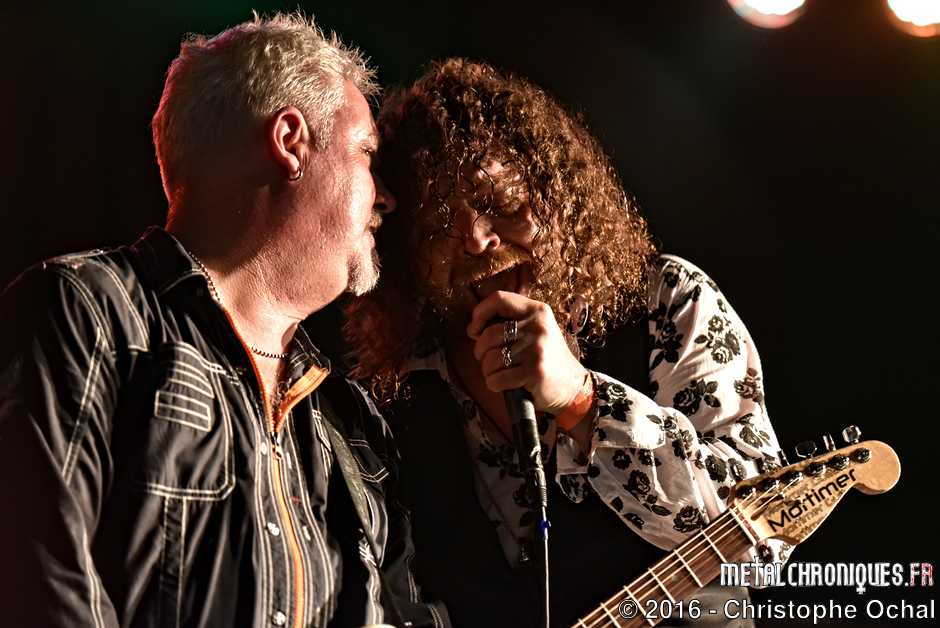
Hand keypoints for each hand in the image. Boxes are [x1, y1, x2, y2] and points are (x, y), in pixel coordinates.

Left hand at [466, 291, 588, 414]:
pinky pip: (497, 379)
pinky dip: (494, 385)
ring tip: (500, 373)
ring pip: (490, 359)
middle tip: (490, 360)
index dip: (480, 313)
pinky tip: (506, 385)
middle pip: (489, 334)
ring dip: (488, 371)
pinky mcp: (535, 371)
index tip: (475, 329)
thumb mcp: (535, 331)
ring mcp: (537, 349)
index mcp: (537, 311)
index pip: (499, 299)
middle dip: (481, 351)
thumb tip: (473, 327)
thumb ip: (509, 322)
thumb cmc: (546, 358)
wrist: (573, 386)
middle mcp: (538, 326)